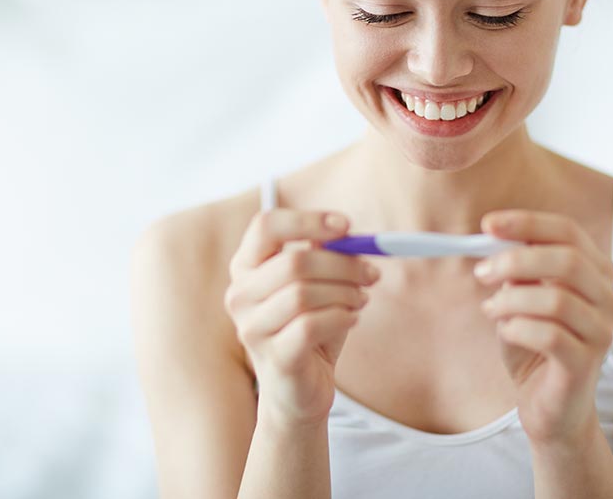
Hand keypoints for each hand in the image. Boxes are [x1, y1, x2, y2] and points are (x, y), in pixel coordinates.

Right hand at [224, 208, 379, 426]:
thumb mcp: (317, 285)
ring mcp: (252, 328)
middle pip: (294, 262)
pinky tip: (352, 320)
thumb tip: (346, 231)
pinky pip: (312, 325)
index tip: (346, 225)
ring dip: (345, 293)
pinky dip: (341, 317)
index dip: (308, 221)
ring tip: (361, 299)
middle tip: (371, 272)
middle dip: (343, 264)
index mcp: (246, 267)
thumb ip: (324, 254)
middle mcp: (240, 295)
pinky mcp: (274, 357)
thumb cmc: (309, 330)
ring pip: (304, 294)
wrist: (301, 391)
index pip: (266, 225)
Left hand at [474, 210, 612, 445]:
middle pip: (568, 260)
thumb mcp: (519, 299)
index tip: (487, 224)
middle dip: (516, 260)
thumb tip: (494, 241)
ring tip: (491, 310)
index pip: (568, 232)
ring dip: (511, 300)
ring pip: (556, 299)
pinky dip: (516, 328)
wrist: (548, 406)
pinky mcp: (586, 364)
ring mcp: (602, 332)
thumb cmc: (533, 345)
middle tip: (481, 271)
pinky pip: (549, 335)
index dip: (527, 222)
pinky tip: (506, 332)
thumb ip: (515, 271)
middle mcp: (607, 298)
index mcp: (594, 272)